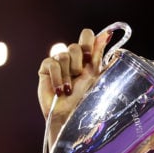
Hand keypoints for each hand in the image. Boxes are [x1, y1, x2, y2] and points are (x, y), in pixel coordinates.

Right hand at [37, 28, 114, 146]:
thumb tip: (107, 34)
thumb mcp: (96, 77)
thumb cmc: (86, 102)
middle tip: (79, 77)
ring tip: (69, 89)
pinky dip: (57, 77)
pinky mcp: (46, 70)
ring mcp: (59, 64)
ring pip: (63, 54)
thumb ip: (99, 56)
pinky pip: (51, 62)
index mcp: (88, 60)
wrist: (70, 117)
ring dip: (68, 74)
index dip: (89, 40)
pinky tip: (59, 90)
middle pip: (75, 45)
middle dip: (79, 63)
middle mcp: (73, 60)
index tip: (91, 55)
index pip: (87, 36)